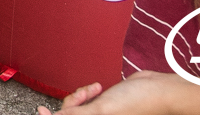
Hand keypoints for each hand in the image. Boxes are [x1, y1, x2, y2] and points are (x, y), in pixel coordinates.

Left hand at [38, 73, 194, 114]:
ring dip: (81, 95)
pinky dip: (87, 92)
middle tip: (84, 95)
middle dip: (72, 102)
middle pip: (68, 114)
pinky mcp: (102, 104)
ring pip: (76, 106)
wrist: (157, 89)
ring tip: (95, 88)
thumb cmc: (136, 103)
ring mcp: (99, 114)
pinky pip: (85, 99)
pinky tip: (98, 87)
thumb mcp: (102, 111)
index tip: (41, 109)